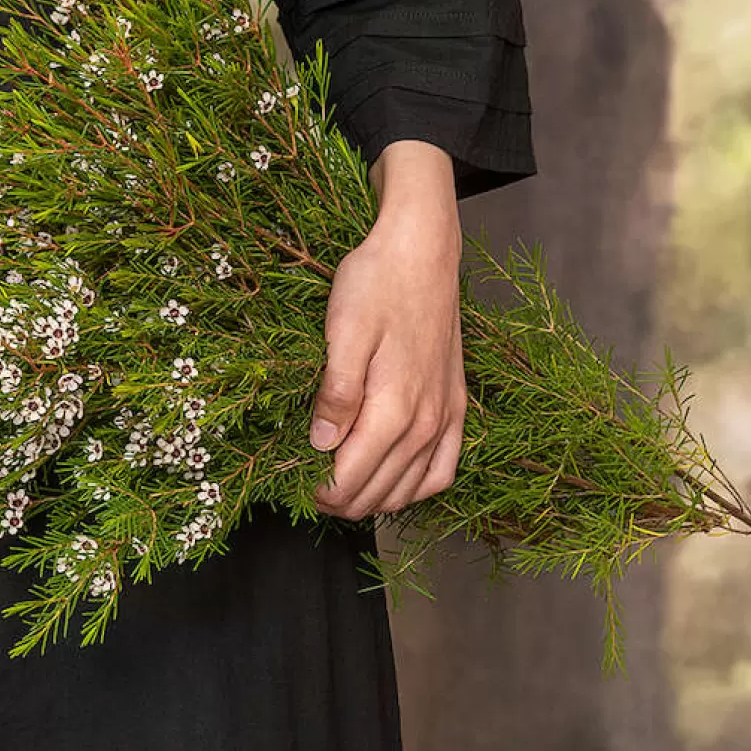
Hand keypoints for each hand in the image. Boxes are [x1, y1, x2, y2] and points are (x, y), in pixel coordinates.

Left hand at [308, 139, 465, 521]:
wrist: (423, 251)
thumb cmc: (377, 282)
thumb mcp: (343, 331)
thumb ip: (335, 394)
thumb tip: (320, 444)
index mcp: (394, 409)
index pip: (351, 478)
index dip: (318, 492)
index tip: (293, 484)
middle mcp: (426, 423)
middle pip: (378, 491)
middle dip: (340, 499)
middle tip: (307, 487)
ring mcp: (447, 417)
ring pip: (410, 489)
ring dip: (374, 498)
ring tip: (341, 488)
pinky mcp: (458, 406)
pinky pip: (444, 470)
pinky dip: (416, 488)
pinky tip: (394, 482)